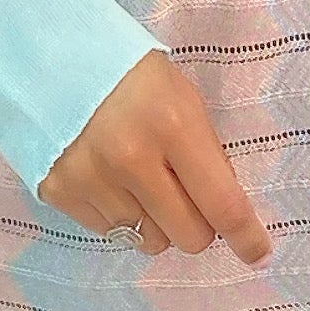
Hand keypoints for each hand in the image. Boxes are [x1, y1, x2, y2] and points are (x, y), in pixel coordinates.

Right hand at [39, 48, 272, 265]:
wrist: (51, 58)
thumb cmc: (131, 76)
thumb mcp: (183, 99)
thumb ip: (206, 156)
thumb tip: (225, 213)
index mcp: (172, 127)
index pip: (222, 204)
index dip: (246, 237)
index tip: (258, 253)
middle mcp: (131, 160)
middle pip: (188, 237)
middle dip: (196, 224)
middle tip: (186, 197)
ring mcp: (91, 179)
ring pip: (148, 241)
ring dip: (154, 221)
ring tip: (140, 182)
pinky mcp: (59, 191)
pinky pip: (109, 233)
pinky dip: (118, 215)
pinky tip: (109, 180)